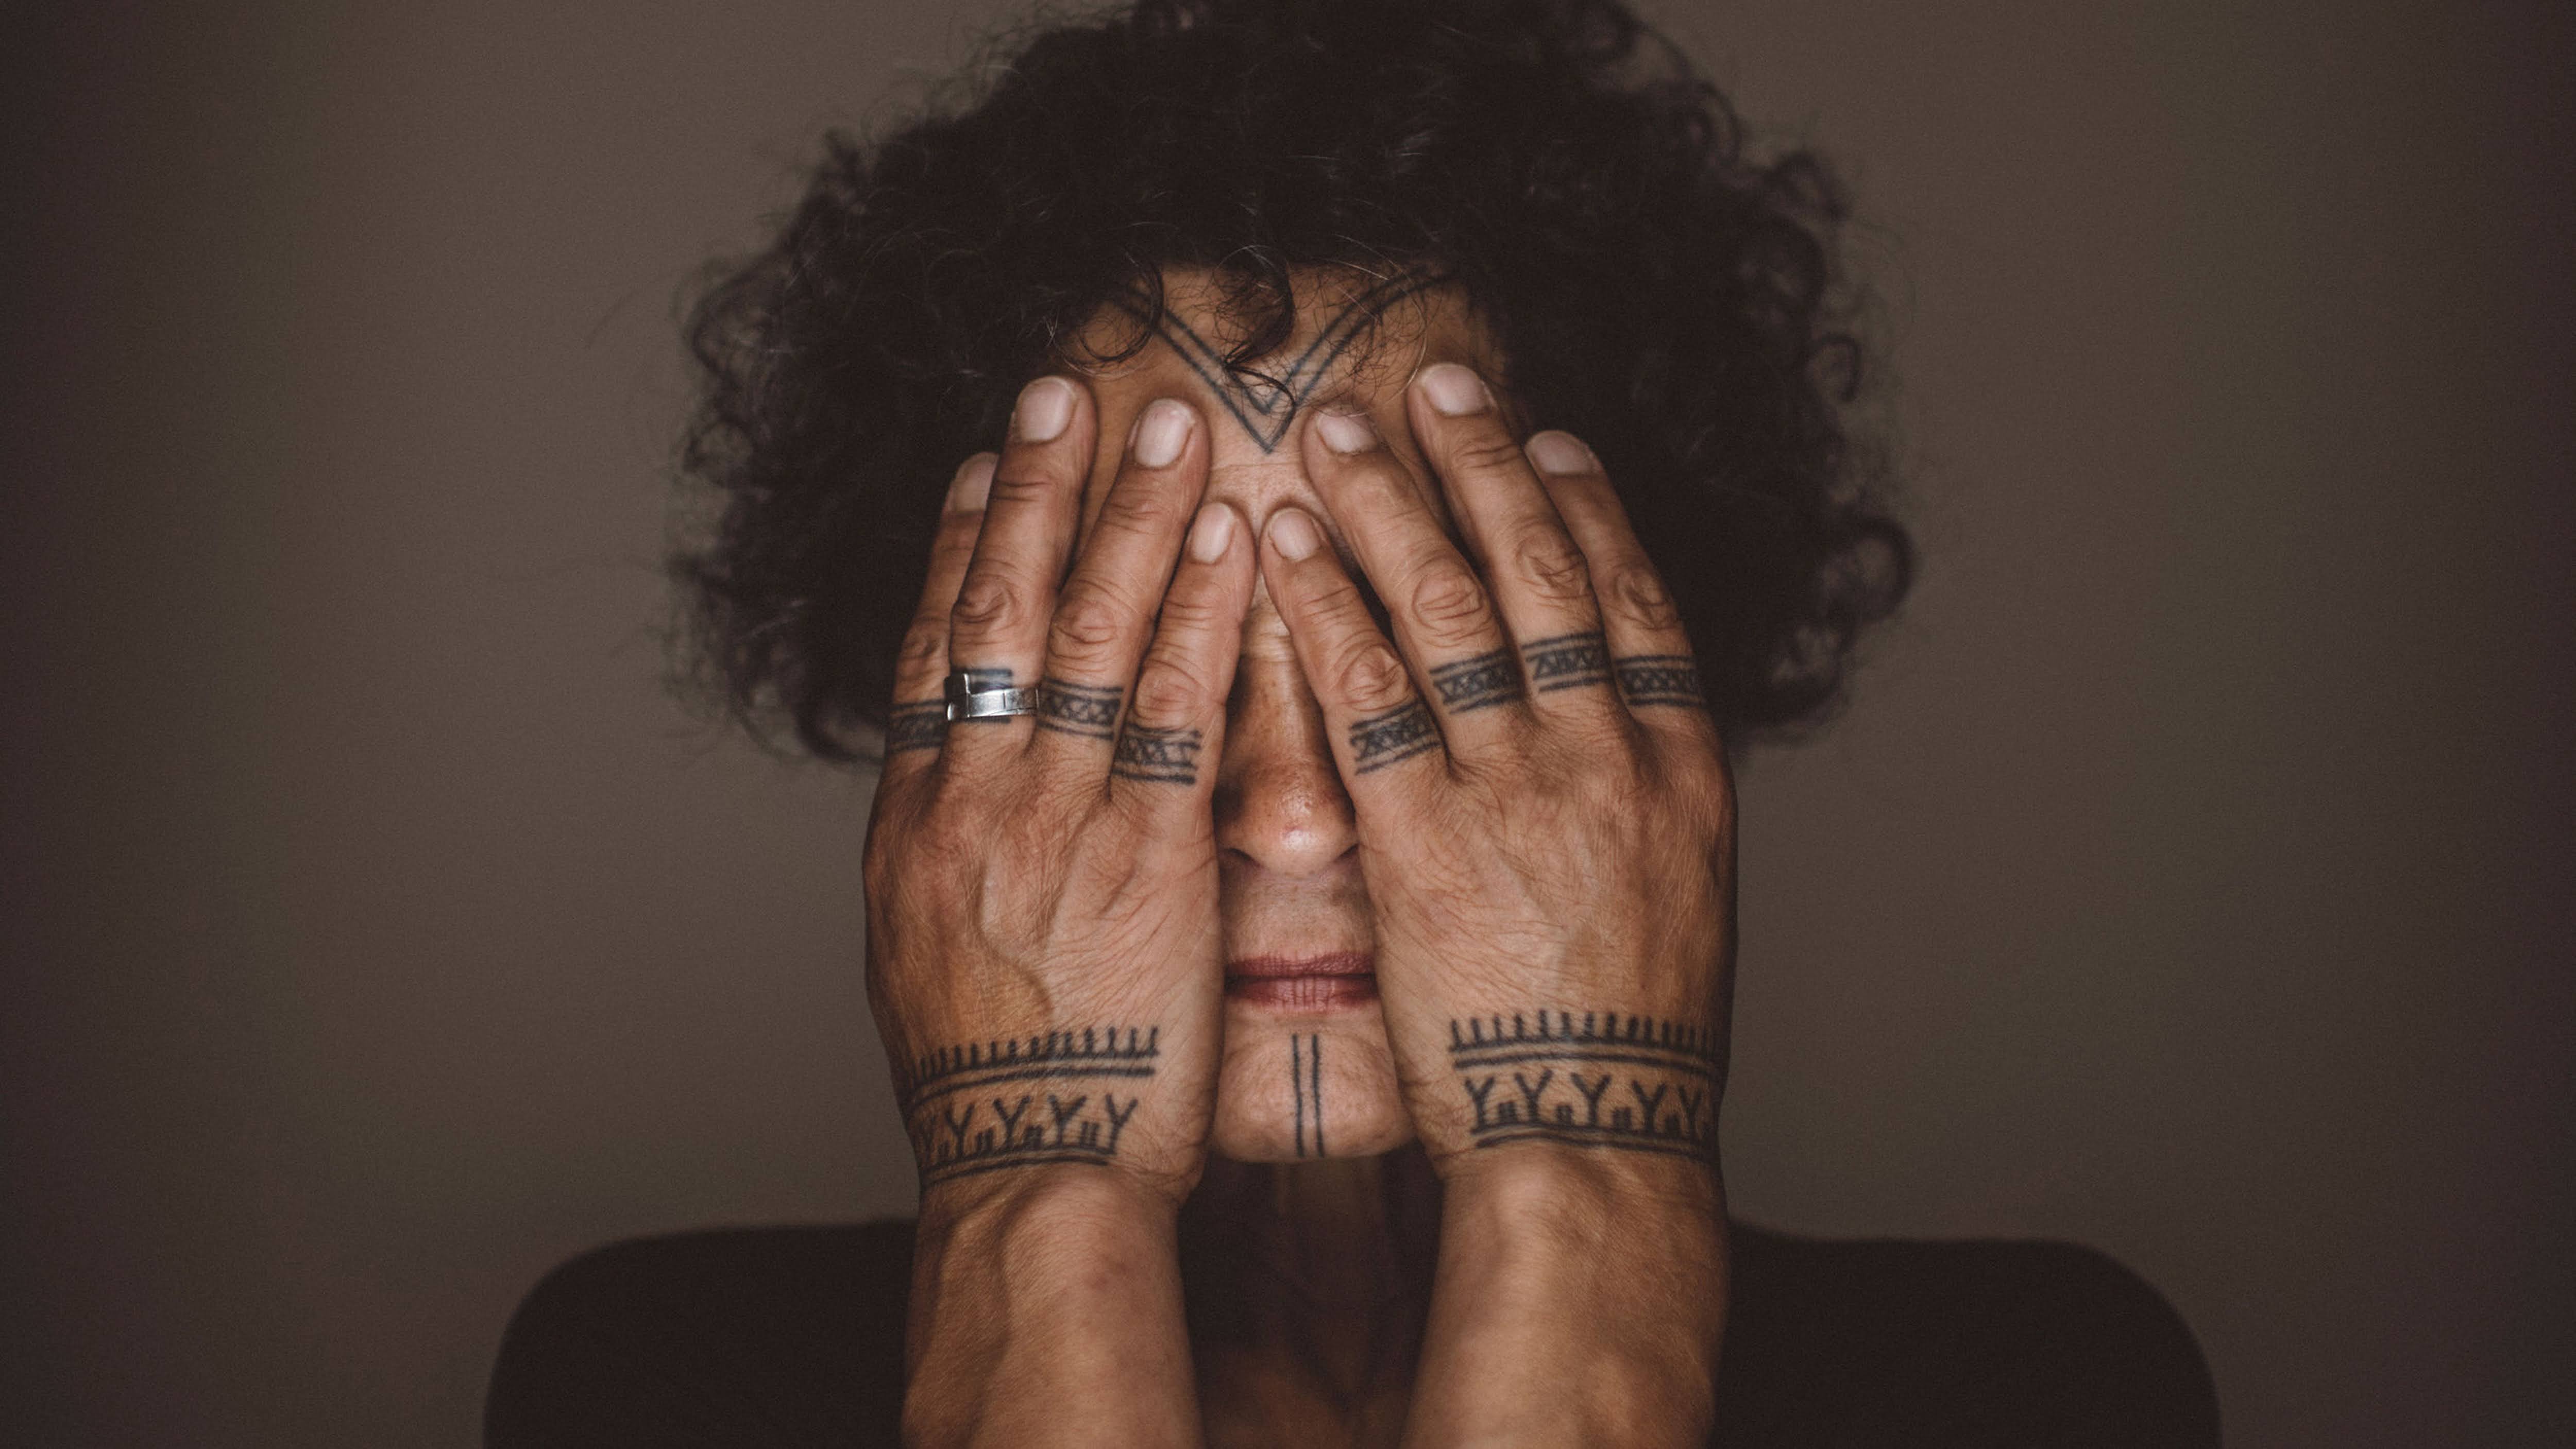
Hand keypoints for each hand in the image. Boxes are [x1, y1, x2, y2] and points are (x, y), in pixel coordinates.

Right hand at [863, 377, 1252, 1207]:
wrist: (1031, 1168)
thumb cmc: (994, 1079)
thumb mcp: (927, 947)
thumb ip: (950, 848)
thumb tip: (964, 786)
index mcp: (916, 818)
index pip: (932, 646)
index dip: (961, 543)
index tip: (986, 461)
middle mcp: (974, 797)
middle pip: (1002, 610)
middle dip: (1039, 490)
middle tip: (1065, 387)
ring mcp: (1058, 820)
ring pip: (1091, 637)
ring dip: (1130, 520)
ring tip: (1165, 426)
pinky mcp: (1151, 856)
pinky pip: (1180, 711)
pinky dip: (1204, 618)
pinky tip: (1232, 543)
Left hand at [1258, 362, 1735, 1178]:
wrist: (1593, 1134)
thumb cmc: (1626, 1033)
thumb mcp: (1675, 891)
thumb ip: (1638, 793)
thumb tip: (1604, 726)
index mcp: (1681, 765)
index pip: (1641, 600)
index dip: (1592, 509)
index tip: (1552, 438)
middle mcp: (1610, 752)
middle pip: (1543, 572)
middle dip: (1485, 466)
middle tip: (1438, 382)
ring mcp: (1521, 788)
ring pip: (1452, 604)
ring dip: (1392, 502)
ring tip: (1340, 425)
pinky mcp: (1427, 836)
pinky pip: (1367, 689)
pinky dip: (1324, 602)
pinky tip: (1283, 539)